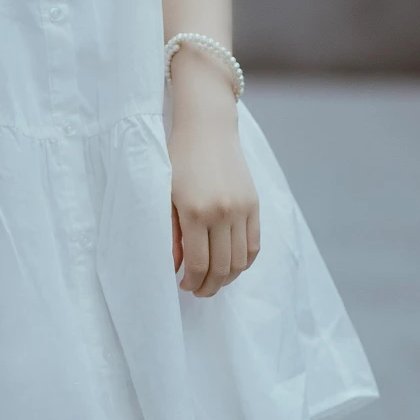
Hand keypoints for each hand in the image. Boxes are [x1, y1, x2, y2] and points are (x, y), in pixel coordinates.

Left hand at [167, 63, 259, 297]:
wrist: (207, 129)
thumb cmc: (178, 160)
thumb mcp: (165, 196)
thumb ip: (171, 234)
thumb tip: (177, 268)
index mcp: (195, 211)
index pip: (199, 263)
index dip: (192, 282)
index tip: (183, 286)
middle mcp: (222, 212)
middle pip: (221, 267)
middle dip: (209, 287)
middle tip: (198, 291)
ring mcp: (242, 209)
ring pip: (240, 261)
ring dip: (227, 278)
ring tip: (213, 281)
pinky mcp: (254, 204)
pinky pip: (254, 245)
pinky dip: (244, 262)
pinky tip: (231, 266)